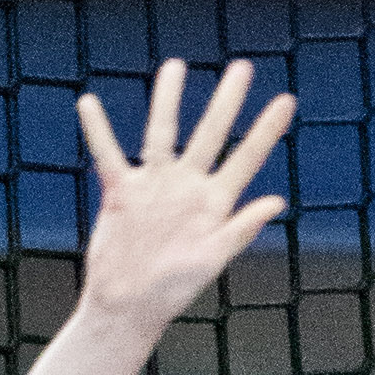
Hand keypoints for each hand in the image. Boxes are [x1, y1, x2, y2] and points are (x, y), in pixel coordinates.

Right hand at [74, 62, 293, 340]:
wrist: (127, 308)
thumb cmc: (172, 292)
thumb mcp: (211, 261)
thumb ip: (241, 230)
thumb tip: (276, 203)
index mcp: (213, 203)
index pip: (246, 159)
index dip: (266, 130)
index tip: (286, 101)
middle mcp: (186, 186)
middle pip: (210, 133)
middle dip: (226, 101)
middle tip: (242, 67)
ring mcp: (154, 186)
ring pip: (162, 133)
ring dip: (168, 100)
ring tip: (175, 66)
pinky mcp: (121, 192)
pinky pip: (108, 153)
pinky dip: (98, 129)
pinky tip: (88, 103)